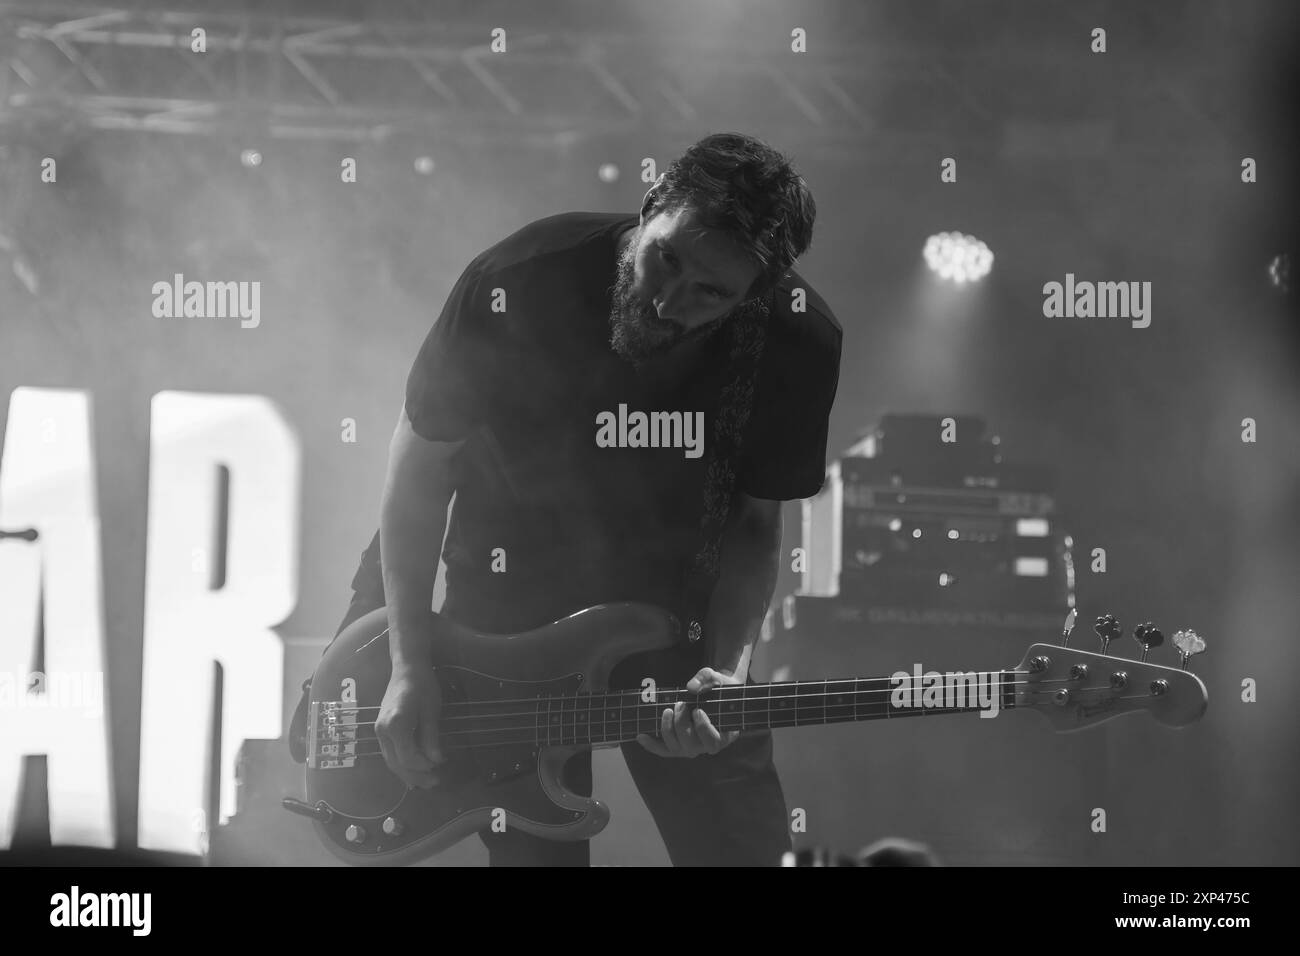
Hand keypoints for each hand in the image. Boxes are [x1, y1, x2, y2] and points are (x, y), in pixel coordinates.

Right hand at [375, 662, 444, 788]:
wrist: (407, 667)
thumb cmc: (422, 685)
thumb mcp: (432, 710)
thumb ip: (431, 737)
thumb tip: (436, 761)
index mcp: (395, 725)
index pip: (407, 757)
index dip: (423, 766)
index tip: (440, 766)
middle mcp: (382, 731)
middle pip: (396, 763)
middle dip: (415, 776)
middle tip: (435, 782)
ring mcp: (379, 731)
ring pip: (391, 761)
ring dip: (408, 773)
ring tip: (426, 781)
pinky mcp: (381, 730)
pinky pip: (390, 753)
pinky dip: (401, 764)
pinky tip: (413, 771)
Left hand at [636, 667, 741, 757]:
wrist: (713, 693)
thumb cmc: (718, 688)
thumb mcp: (716, 677)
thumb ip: (707, 678)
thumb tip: (691, 687)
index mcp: (723, 735)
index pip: (713, 742)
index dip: (703, 728)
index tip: (698, 710)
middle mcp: (706, 746)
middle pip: (692, 746)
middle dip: (682, 724)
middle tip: (680, 704)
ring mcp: (691, 747)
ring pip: (676, 749)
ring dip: (668, 730)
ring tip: (667, 710)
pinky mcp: (678, 744)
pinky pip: (664, 750)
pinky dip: (651, 744)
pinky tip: (640, 736)